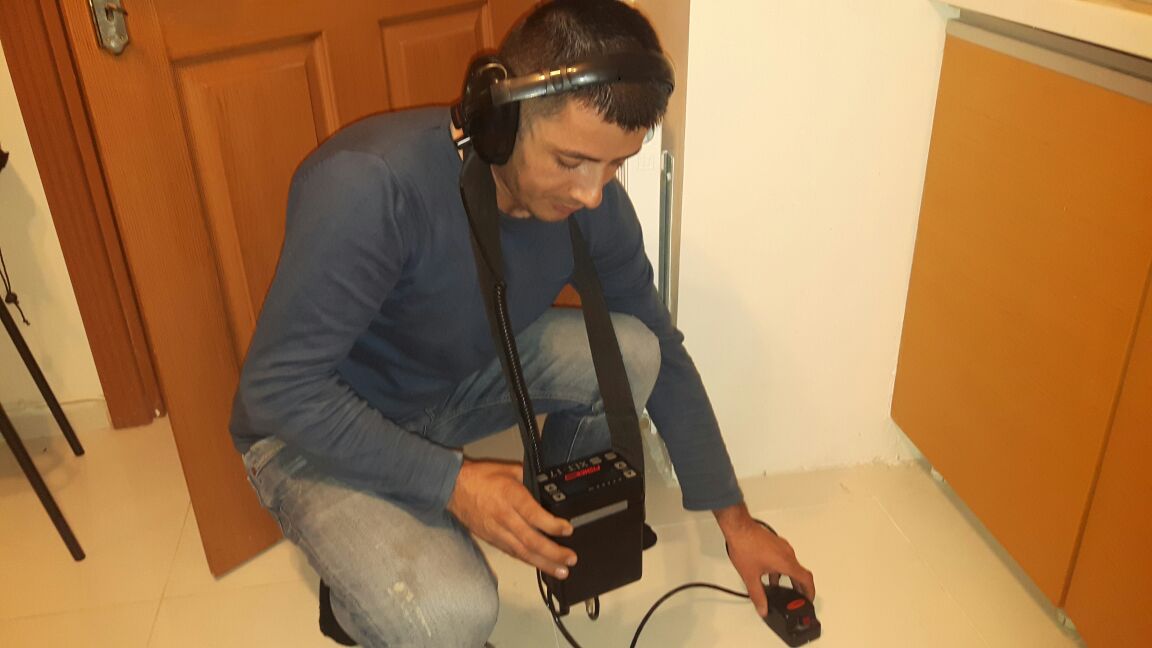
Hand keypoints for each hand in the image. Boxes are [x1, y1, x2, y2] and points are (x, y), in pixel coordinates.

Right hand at [447, 459, 576, 579]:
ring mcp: (497, 532)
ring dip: (543, 563)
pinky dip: (528, 561)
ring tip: (561, 571)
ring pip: (522, 552)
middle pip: (530, 540)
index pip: (533, 515)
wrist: (453, 488)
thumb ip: (530, 478)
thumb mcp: (509, 470)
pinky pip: (513, 553)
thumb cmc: (481, 477)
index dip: (552, 525)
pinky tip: (541, 566)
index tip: (567, 530)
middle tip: (570, 559)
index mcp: (510, 496)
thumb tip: (548, 487)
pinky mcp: (492, 540)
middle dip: (553, 553)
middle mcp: (504, 517)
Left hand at [715, 503, 815, 616]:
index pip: (806, 579)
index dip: (810, 592)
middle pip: (800, 573)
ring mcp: (782, 546)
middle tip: (796, 596)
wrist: (738, 527)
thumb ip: (758, 595)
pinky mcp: (775, 542)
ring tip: (778, 586)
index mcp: (786, 563)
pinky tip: (768, 573)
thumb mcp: (750, 576)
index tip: (809, 599)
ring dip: (787, 577)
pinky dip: (780, 568)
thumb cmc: (745, 545)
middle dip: (799, 586)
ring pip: (790, 564)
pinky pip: (783, 557)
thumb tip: (762, 608)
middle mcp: (787, 553)